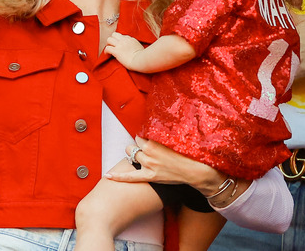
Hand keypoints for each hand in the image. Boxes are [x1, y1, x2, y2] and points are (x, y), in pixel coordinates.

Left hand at [104, 32, 143, 69]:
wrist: (140, 61)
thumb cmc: (142, 57)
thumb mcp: (140, 47)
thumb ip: (135, 45)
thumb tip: (133, 48)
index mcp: (131, 39)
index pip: (122, 36)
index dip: (119, 40)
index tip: (119, 45)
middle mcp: (124, 40)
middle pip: (114, 34)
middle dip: (112, 39)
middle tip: (112, 45)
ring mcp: (120, 45)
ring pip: (109, 39)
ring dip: (108, 44)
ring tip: (109, 49)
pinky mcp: (116, 51)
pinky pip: (107, 48)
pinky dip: (106, 51)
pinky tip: (107, 54)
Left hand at [106, 137, 232, 196]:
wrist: (196, 171)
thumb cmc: (188, 153)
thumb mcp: (175, 139)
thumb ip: (162, 134)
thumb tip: (161, 126)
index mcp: (154, 142)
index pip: (140, 136)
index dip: (143, 139)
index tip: (148, 141)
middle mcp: (149, 152)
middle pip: (132, 146)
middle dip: (137, 147)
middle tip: (146, 151)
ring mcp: (148, 165)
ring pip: (131, 156)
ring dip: (134, 156)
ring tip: (141, 158)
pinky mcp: (149, 176)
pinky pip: (130, 177)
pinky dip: (118, 177)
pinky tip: (107, 176)